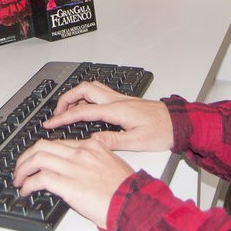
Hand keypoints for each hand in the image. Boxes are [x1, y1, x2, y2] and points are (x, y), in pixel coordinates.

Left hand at [13, 138, 133, 230]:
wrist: (134, 202)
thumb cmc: (126, 189)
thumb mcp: (111, 164)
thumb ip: (93, 162)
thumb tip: (79, 171)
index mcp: (91, 146)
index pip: (58, 143)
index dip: (42, 152)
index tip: (36, 160)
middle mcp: (80, 152)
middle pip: (42, 146)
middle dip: (26, 157)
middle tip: (20, 168)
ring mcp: (74, 167)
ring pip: (37, 158)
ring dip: (22, 169)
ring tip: (19, 179)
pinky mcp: (69, 184)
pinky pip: (39, 179)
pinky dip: (28, 184)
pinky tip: (26, 190)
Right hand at [45, 81, 173, 151]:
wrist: (180, 123)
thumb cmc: (163, 132)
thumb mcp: (138, 142)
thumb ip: (113, 140)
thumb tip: (92, 141)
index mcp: (117, 110)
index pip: (83, 111)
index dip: (64, 117)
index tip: (50, 123)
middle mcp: (117, 100)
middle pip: (83, 90)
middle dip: (66, 99)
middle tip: (56, 113)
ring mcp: (121, 99)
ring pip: (91, 88)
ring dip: (76, 96)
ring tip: (68, 110)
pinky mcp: (125, 101)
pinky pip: (100, 93)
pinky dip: (87, 97)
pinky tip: (87, 109)